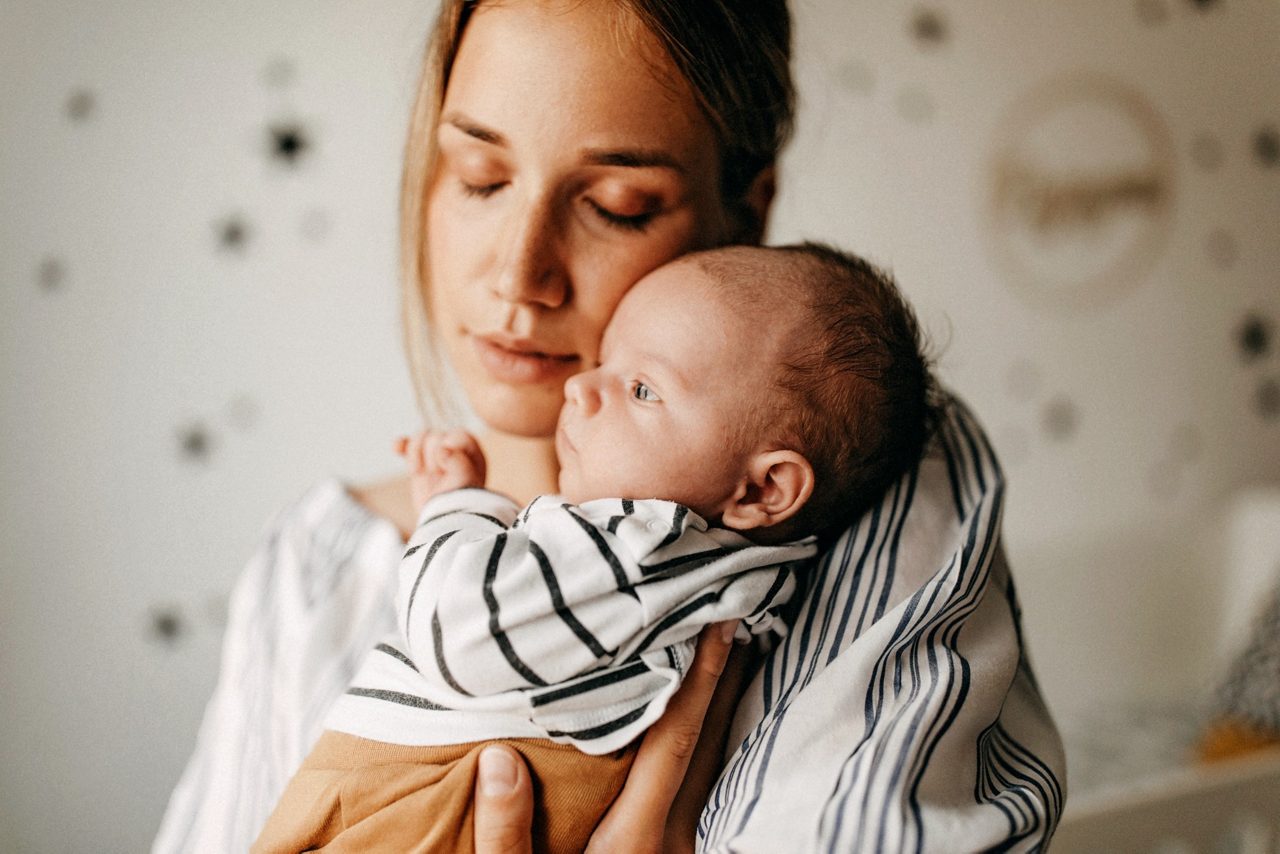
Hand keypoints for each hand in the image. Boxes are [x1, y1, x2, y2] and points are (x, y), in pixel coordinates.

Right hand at [395, 429, 486, 509]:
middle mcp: (455, 450)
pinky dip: (402, 445)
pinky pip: (408, 445)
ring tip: (420, 473)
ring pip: (421, 437)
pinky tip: (397, 449)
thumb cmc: (460, 503)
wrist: (442, 525)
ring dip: (416, 454)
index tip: (445, 468)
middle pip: (436, 436)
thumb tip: (442, 449)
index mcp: (471, 453)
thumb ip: (459, 463)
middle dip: (431, 457)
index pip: (457, 436)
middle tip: (436, 476)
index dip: (448, 450)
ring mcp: (436, 456)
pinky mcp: (420, 462)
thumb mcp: (466, 483)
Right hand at [472, 621, 741, 853]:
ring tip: (720, 651)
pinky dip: (703, 742)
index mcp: (636, 838)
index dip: (701, 679)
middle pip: (707, 744)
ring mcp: (681, 850)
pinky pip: (702, 785)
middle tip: (727, 615)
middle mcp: (671, 840)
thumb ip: (506, 833)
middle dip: (721, 679)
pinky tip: (692, 718)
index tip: (720, 624)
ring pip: (710, 764)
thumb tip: (498, 759)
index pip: (674, 741)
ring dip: (717, 708)